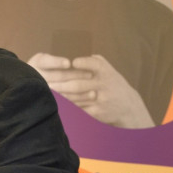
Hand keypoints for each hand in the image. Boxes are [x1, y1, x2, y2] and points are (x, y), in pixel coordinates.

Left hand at [28, 52, 153, 127]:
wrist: (128, 106)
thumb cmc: (112, 84)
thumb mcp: (108, 70)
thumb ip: (94, 61)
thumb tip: (75, 60)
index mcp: (106, 72)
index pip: (94, 65)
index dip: (83, 63)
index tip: (71, 62)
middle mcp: (104, 86)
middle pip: (77, 85)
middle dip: (59, 84)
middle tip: (44, 82)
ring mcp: (101, 100)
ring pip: (75, 98)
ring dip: (59, 96)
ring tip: (46, 93)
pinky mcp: (97, 112)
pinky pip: (78, 109)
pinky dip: (67, 107)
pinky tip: (56, 103)